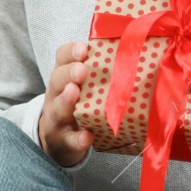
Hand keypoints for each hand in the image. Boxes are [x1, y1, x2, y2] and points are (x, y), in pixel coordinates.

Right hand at [38, 41, 93, 167]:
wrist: (57, 141)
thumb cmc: (77, 107)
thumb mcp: (81, 87)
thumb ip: (99, 73)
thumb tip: (134, 56)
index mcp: (63, 78)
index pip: (62, 58)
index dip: (71, 52)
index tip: (83, 49)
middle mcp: (56, 95)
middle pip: (56, 80)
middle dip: (69, 73)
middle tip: (82, 70)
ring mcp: (57, 119)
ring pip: (58, 109)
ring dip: (66, 100)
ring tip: (74, 93)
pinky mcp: (63, 142)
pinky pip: (69, 140)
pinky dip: (78, 139)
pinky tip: (87, 136)